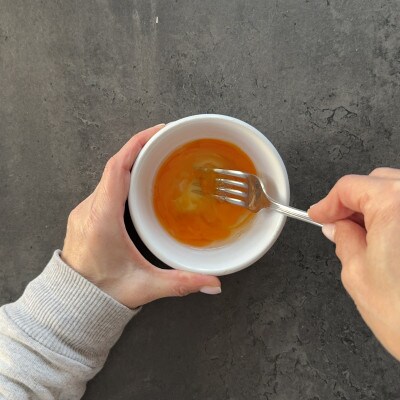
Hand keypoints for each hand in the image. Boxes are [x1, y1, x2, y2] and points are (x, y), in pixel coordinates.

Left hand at [61, 124, 220, 308]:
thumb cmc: (102, 294)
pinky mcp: (86, 216)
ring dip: (130, 162)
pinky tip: (138, 180)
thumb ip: (181, 284)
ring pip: (107, 176)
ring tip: (156, 156)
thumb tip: (213, 283)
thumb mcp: (145, 287)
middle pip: (114, 166)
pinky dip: (122, 176)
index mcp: (103, 219)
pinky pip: (104, 186)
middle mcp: (90, 209)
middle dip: (139, 149)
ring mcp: (85, 211)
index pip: (117, 168)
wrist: (71, 304)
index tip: (158, 132)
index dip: (137, 145)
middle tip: (166, 141)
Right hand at [308, 168, 399, 359]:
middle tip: (336, 224)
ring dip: (376, 207)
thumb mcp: (357, 274)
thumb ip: (343, 240)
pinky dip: (396, 217)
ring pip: (398, 192)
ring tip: (362, 234)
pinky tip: (387, 238)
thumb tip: (337, 227)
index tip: (319, 215)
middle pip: (377, 181)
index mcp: (395, 206)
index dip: (327, 203)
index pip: (350, 186)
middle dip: (352, 201)